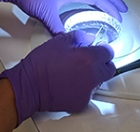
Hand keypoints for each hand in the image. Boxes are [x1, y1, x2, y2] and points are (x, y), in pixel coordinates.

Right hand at [0, 30, 114, 124]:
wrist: (29, 86)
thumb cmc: (41, 64)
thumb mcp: (59, 41)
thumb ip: (79, 37)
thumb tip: (89, 38)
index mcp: (89, 58)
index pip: (108, 52)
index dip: (102, 49)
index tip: (97, 48)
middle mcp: (92, 76)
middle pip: (109, 68)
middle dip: (102, 63)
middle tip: (89, 60)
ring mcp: (88, 91)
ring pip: (99, 81)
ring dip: (92, 75)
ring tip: (75, 71)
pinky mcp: (82, 102)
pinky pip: (89, 92)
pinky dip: (83, 88)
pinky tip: (70, 82)